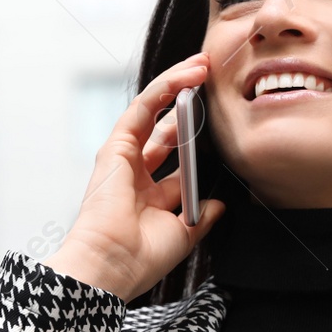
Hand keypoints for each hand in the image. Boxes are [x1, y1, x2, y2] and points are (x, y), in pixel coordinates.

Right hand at [42, 52, 225, 302]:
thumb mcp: (183, 235)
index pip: (175, 157)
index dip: (194, 136)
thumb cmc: (141, 259)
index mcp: (149, 197)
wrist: (113, 266)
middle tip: (210, 80)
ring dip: (177, 84)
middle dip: (187, 103)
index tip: (218, 122)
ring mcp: (122, 159)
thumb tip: (219, 206)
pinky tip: (187, 75)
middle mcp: (134, 175)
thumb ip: (201, 218)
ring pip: (152, 111)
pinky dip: (164, 88)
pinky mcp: (115, 148)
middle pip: (163, 128)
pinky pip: (142, 109)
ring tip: (203, 65)